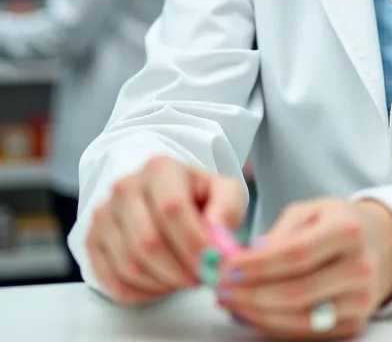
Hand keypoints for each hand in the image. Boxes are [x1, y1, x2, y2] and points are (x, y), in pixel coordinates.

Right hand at [86, 156, 245, 306]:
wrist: (170, 201)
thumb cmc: (200, 199)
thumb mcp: (225, 194)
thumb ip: (228, 208)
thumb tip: (216, 235)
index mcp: (160, 168)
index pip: (172, 208)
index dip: (193, 243)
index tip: (212, 264)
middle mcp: (125, 187)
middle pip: (148, 242)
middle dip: (180, 270)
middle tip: (201, 278)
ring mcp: (104, 214)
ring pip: (130, 266)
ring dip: (164, 283)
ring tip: (184, 278)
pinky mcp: (92, 241)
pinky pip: (114, 284)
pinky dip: (144, 293)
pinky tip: (162, 283)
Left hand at [217, 198, 391, 338]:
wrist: (382, 244)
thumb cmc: (339, 222)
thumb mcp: (312, 209)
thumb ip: (280, 231)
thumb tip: (248, 258)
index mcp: (347, 231)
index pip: (296, 254)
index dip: (257, 265)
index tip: (226, 267)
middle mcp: (359, 267)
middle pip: (296, 291)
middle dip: (250, 294)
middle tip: (220, 288)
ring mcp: (360, 300)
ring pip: (299, 318)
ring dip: (256, 314)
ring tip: (230, 301)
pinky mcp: (356, 323)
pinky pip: (307, 332)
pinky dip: (274, 325)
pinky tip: (253, 312)